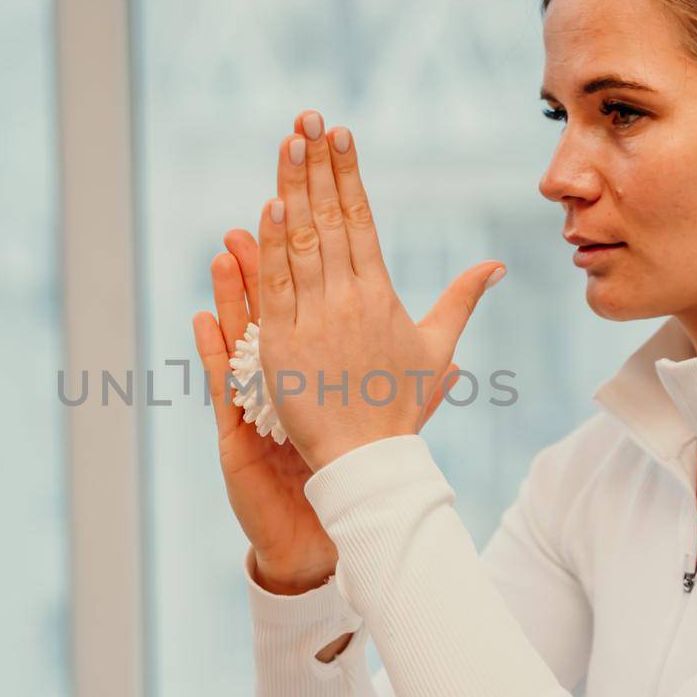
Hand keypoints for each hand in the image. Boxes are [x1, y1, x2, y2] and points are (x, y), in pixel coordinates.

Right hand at [194, 222, 460, 589]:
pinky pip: (225, 383)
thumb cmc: (367, 444)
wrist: (337, 510)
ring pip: (246, 328)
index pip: (317, 272)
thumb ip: (443, 319)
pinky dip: (214, 350)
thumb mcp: (417, 377)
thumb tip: (492, 271)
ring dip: (236, 287)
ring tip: (229, 245)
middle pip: (279, 287)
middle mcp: (287, 354)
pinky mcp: (243, 426)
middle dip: (274, 239)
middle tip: (269, 191)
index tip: (317, 186)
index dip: (317, 229)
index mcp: (321, 339)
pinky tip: (203, 318)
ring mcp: (262, 389)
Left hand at [258, 109, 504, 471]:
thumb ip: (461, 300)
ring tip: (289, 144)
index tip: (339, 133)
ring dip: (294, 190)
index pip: (361, 218)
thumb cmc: (399, 406)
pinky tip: (269, 206)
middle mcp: (349, 299)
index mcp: (380, 293)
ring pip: (302, 244)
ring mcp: (316, 320)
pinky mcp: (284, 345)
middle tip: (307, 118)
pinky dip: (273, 247)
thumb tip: (496, 265)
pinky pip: (277, 288)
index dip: (348, 173)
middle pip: (331, 219)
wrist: (369, 461)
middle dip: (319, 165)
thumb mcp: (435, 349)